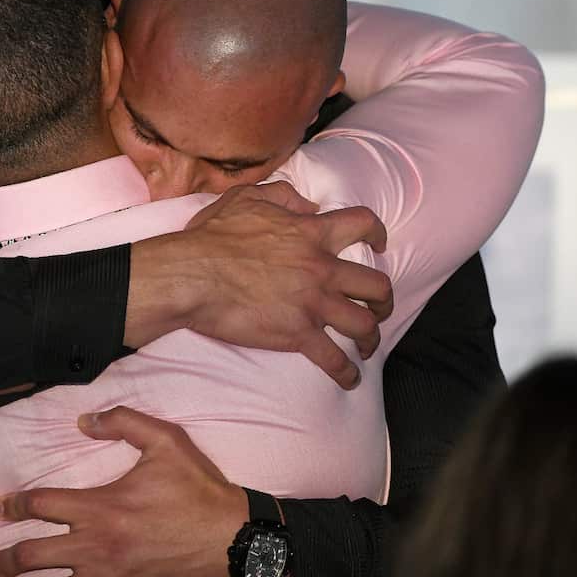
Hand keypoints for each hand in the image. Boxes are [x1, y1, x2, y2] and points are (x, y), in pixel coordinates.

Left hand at [0, 407, 246, 576]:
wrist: (235, 538)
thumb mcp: (166, 441)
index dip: (13, 506)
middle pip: (32, 556)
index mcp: (100, 507)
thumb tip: (84, 420)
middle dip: (0, 563)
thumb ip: (123, 423)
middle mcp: (96, 547)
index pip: (41, 505)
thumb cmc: (199, 489)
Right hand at [126, 181, 392, 388]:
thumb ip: (284, 197)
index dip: (378, 233)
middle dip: (383, 300)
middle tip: (378, 306)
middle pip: (376, 285)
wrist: (192, 276)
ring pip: (364, 324)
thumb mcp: (247, 199)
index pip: (363, 225)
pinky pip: (333, 359)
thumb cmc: (212, 238)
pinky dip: (346, 373)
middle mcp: (321, 269)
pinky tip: (349, 379)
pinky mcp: (298, 334)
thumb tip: (309, 206)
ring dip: (371, 337)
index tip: (379, 244)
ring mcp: (313, 304)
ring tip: (366, 345)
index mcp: (312, 234)